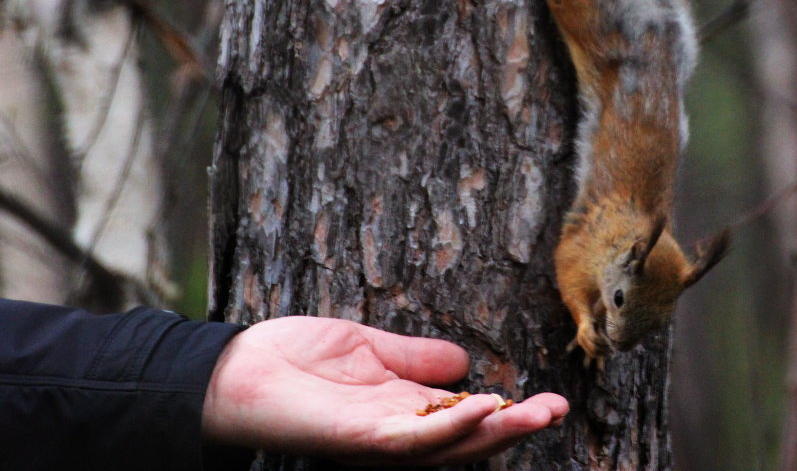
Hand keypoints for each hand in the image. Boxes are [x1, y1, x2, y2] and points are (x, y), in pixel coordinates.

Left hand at [201, 316, 567, 464]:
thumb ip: (415, 358)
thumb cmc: (295, 359)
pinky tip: (482, 406)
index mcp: (403, 412)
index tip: (550, 399)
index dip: (510, 413)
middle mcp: (397, 434)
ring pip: (450, 447)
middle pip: (468, 440)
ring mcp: (380, 441)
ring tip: (538, 413)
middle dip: (517, 428)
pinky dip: (451, 427)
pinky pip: (414, 440)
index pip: (467, 419)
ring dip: (497, 432)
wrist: (238, 368)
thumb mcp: (370, 349)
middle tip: (558, 409)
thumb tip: (463, 362)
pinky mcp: (360, 439)